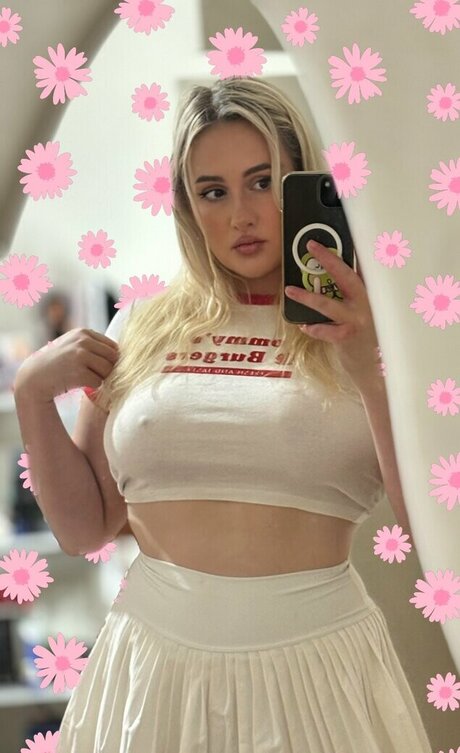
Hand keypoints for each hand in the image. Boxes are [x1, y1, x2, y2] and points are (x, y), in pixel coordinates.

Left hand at [285, 240, 380, 387]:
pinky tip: (305, 326)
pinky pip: (326, 330)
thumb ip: (355, 292)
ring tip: (290, 290)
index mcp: (372, 293)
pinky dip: (314, 327)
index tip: (343, 232)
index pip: (362, 266)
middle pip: (346, 276)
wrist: (378, 368)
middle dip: (328, 259)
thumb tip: (334, 270)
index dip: (351, 248)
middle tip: (311, 246)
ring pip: (328, 304)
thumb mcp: (366, 310)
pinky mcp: (348, 337)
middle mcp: (368, 304)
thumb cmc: (368, 336)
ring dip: (307, 296)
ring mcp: (358, 320)